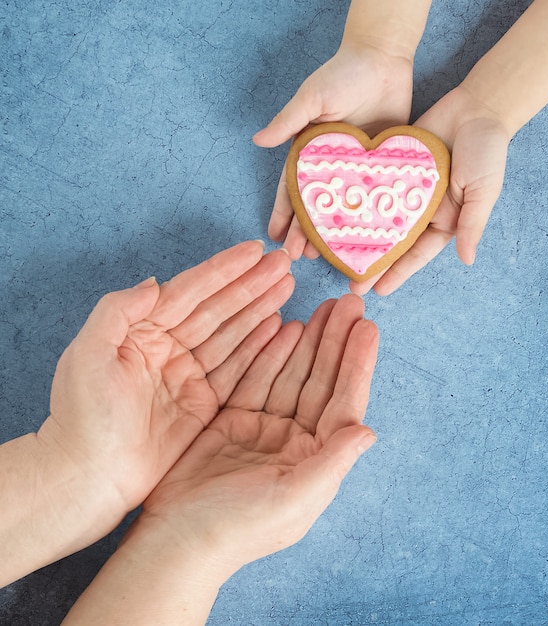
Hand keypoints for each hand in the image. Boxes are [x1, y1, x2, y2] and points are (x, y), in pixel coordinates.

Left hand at [36, 241, 293, 543]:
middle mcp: (171, 346)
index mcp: (144, 330)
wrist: (90, 475)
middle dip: (252, 284)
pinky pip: (238, 367)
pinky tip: (278, 324)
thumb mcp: (87, 353)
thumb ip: (118, 311)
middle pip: (219, 308)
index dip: (223, 270)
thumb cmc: (82, 414)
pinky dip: (259, 346)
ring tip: (287, 284)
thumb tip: (156, 283)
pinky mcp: (205, 401)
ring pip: (233, 333)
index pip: (190, 292)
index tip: (254, 250)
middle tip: (284, 262)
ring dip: (261, 308)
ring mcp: (190, 374)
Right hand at [138, 294, 378, 573]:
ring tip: (323, 307)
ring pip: (292, 374)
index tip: (367, 328)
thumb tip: (369, 431)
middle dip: (335, 343)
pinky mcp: (236, 421)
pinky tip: (286, 326)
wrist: (179, 539)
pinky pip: (258, 378)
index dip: (357, 365)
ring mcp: (266, 428)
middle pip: (321, 381)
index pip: (344, 402)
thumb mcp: (293, 499)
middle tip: (347, 304)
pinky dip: (270, 353)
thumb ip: (332, 463)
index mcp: (318, 459)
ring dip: (309, 341)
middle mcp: (297, 440)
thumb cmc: (241, 527)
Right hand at [253, 43, 413, 259]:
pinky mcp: (382, 166)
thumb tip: (258, 141)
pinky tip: (366, 237)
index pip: (291, 189)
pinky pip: (373, 196)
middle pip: (315, 206)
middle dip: (305, 232)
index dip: (283, 214)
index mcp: (309, 152)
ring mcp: (356, 169)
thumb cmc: (343, 73)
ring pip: (342, 208)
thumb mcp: (312, 97)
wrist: (383, 57)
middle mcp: (330, 165)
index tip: (275, 238)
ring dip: (333, 232)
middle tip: (298, 258)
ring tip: (328, 256)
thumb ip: (288, 121)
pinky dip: (368, 217)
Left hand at [350, 86, 510, 295]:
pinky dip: (358, 202)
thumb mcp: (483, 191)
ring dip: (360, 238)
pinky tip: (338, 216)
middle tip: (351, 285)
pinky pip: (372, 188)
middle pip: (393, 244)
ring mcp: (404, 190)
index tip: (378, 290)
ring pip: (378, 220)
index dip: (398, 273)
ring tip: (337, 258)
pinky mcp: (392, 168)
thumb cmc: (487, 150)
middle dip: (374, 265)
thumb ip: (472, 224)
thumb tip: (467, 260)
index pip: (416, 254)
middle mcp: (421, 210)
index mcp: (443, 221)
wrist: (476, 107)